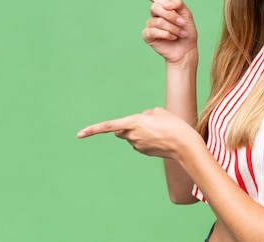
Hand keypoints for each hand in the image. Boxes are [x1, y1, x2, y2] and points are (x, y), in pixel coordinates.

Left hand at [77, 107, 197, 158]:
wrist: (184, 145)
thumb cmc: (173, 125)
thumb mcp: (158, 111)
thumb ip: (144, 115)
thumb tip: (140, 122)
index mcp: (133, 122)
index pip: (108, 126)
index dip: (93, 130)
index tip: (79, 135)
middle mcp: (132, 135)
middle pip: (121, 130)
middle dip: (126, 127)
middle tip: (146, 123)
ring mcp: (137, 145)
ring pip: (132, 136)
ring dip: (140, 132)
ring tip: (158, 130)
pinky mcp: (144, 152)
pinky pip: (140, 143)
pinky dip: (146, 139)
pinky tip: (160, 138)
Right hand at [119, 0, 196, 63]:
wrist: (186, 49)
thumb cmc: (186, 31)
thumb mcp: (186, 14)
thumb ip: (178, 4)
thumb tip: (166, 4)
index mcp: (162, 5)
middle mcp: (154, 13)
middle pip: (156, 7)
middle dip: (171, 16)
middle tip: (181, 23)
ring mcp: (149, 24)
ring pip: (158, 21)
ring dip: (173, 28)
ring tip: (180, 33)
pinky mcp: (147, 35)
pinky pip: (154, 31)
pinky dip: (167, 34)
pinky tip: (172, 37)